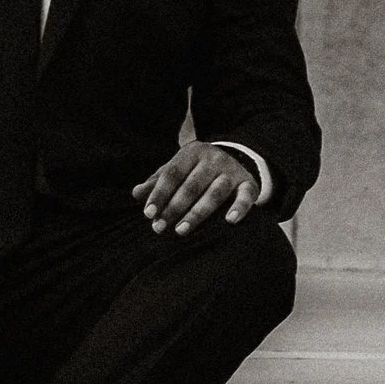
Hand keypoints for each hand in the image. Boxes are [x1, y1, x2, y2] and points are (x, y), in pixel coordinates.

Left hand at [134, 140, 259, 236]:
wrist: (237, 157)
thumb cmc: (197, 170)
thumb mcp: (178, 170)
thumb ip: (157, 181)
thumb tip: (135, 194)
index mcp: (192, 152)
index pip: (172, 173)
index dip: (159, 193)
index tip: (148, 213)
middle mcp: (213, 158)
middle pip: (191, 185)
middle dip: (174, 207)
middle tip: (159, 228)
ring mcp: (231, 170)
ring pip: (214, 193)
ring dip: (197, 213)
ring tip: (181, 231)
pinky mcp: (248, 183)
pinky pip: (246, 196)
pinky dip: (239, 207)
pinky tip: (230, 221)